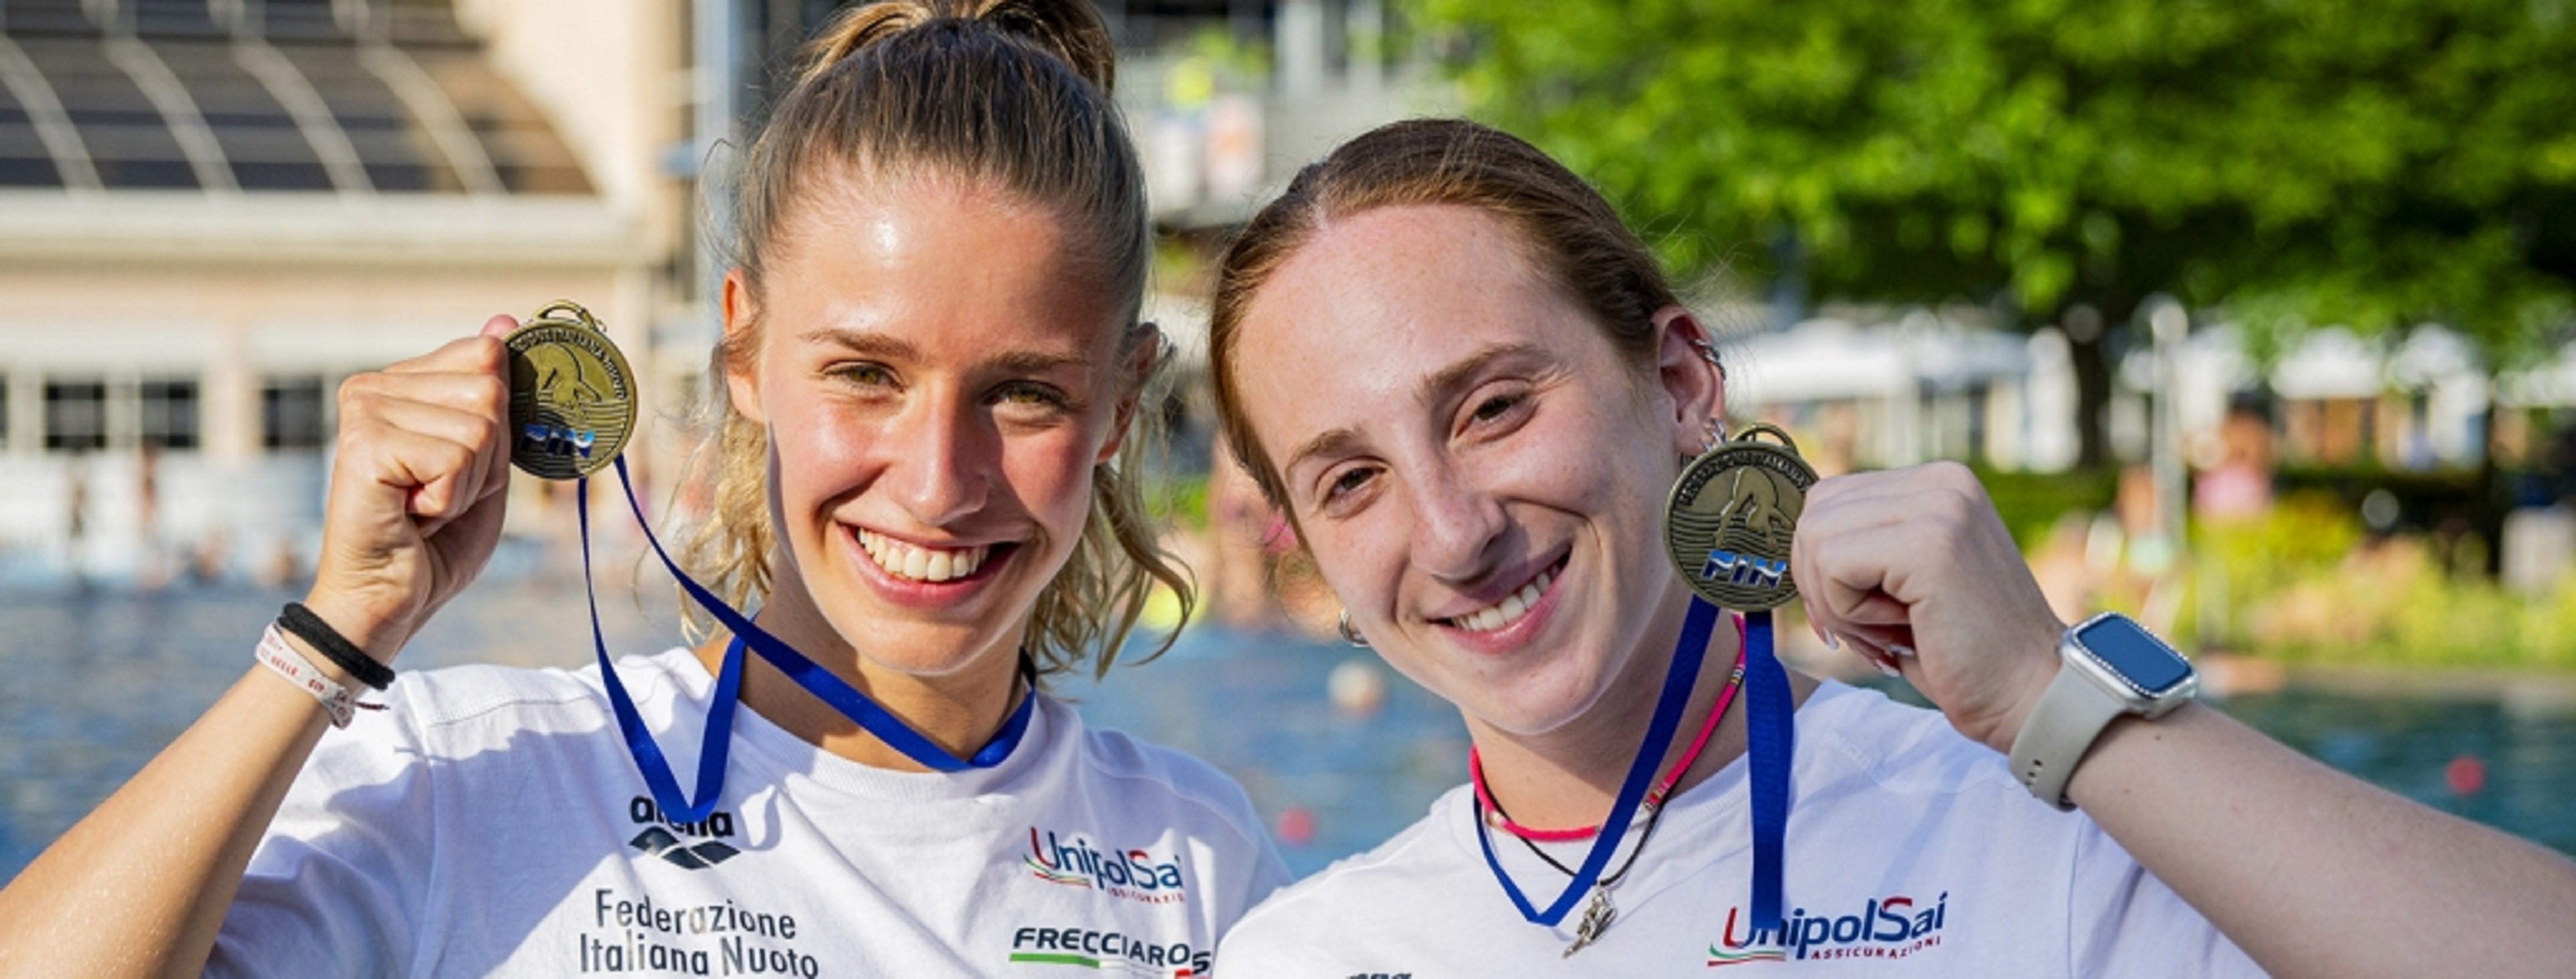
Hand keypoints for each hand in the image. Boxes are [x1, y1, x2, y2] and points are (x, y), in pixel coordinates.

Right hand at [303, 316, 519, 662]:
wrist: (389, 599)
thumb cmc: (436, 537)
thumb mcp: (484, 459)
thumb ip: (494, 395)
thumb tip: (505, 320)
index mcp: (399, 382)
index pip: (488, 358)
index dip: (496, 428)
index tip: (457, 466)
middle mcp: (372, 386)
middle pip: (490, 390)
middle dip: (485, 457)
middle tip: (438, 492)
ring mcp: (363, 412)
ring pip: (479, 428)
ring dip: (466, 483)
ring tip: (422, 505)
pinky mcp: (363, 445)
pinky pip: (456, 457)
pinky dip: (449, 499)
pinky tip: (411, 514)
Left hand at [1791, 461, 2064, 753]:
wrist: (2031, 696)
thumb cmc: (1963, 654)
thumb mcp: (1905, 582)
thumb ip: (1865, 547)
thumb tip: (1797, 544)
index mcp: (1938, 483)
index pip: (1829, 499)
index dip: (1821, 564)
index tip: (1856, 613)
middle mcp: (1941, 481)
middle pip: (1815, 513)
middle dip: (1820, 582)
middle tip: (1870, 628)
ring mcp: (1940, 505)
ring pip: (1816, 538)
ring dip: (1835, 601)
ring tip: (1891, 628)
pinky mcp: (1932, 543)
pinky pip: (1833, 566)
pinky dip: (1848, 612)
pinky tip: (1901, 629)